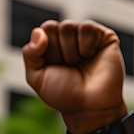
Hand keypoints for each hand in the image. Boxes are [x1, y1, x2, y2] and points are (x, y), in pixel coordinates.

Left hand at [22, 19, 126, 133]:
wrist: (89, 107)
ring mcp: (86, 37)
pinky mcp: (104, 37)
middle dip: (56, 51)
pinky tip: (90, 57)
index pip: (43, 30)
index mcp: (52, 47)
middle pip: (53, 27)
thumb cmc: (63, 95)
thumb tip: (39, 31)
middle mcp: (69, 40)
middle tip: (67, 67)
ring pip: (69, 27)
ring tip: (78, 64)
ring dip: (70, 51)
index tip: (52, 65)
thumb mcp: (37, 78)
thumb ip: (30, 54)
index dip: (44, 48)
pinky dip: (85, 45)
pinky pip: (87, 27)